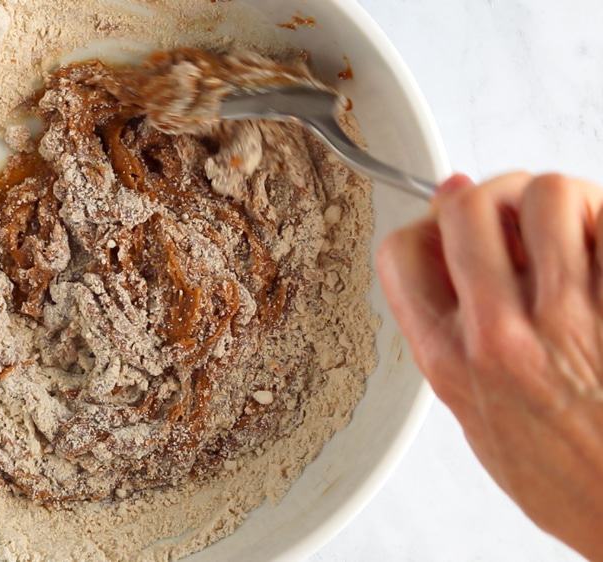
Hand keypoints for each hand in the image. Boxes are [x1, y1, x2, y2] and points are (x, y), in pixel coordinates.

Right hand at [378, 172, 602, 559]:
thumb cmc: (568, 480)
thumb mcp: (478, 417)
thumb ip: (453, 333)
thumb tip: (448, 248)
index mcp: (450, 361)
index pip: (403, 250)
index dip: (429, 226)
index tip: (456, 233)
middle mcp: (500, 337)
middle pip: (469, 204)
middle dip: (496, 195)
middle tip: (522, 218)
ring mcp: (570, 321)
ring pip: (551, 197)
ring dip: (567, 202)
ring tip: (580, 234)